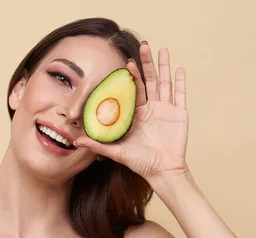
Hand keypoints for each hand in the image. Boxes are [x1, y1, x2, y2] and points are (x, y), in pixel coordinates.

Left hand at [73, 43, 189, 182]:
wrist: (162, 172)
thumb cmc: (140, 163)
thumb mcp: (116, 152)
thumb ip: (97, 144)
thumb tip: (75, 140)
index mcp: (136, 114)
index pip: (133, 90)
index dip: (131, 76)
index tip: (126, 62)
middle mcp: (150, 108)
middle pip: (149, 81)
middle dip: (147, 64)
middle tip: (143, 46)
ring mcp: (165, 110)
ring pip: (165, 83)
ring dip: (164, 66)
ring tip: (162, 50)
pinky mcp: (179, 114)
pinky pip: (180, 94)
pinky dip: (180, 81)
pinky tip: (179, 68)